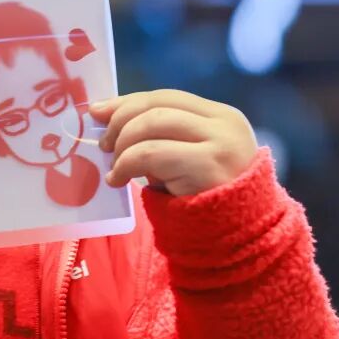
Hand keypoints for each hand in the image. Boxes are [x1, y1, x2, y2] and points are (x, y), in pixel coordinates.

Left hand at [90, 89, 257, 196]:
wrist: (241, 240)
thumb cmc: (203, 199)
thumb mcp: (184, 158)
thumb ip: (155, 135)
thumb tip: (102, 112)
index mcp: (221, 116)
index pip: (166, 98)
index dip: (127, 102)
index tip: (97, 112)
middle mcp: (226, 124)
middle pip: (157, 107)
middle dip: (120, 122)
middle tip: (104, 146)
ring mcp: (221, 144)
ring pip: (153, 124)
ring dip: (123, 145)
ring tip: (114, 168)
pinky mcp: (209, 167)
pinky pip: (152, 154)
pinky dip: (126, 164)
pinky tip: (119, 180)